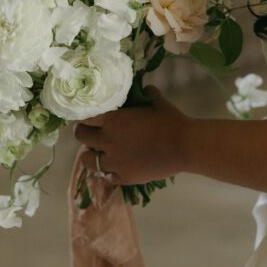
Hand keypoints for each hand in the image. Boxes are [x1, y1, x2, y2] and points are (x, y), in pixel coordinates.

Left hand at [74, 87, 190, 184]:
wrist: (184, 146)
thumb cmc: (171, 121)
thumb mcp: (157, 101)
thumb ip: (146, 94)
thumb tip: (143, 90)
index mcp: (113, 120)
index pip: (85, 117)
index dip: (85, 117)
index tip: (88, 118)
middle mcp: (108, 141)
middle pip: (82, 137)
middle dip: (83, 134)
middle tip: (90, 134)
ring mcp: (115, 162)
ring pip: (88, 160)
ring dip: (90, 155)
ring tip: (98, 153)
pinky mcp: (124, 177)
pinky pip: (105, 177)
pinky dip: (107, 172)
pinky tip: (113, 168)